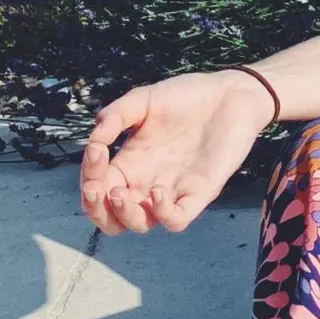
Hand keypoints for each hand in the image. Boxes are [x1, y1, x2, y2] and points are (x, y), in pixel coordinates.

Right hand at [79, 70, 278, 233]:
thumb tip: (94, 140)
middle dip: (96, 210)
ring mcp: (173, 190)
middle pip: (112, 218)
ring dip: (125, 216)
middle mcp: (147, 181)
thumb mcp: (143, 100)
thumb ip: (115, 116)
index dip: (89, 178)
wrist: (230, 93)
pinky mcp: (200, 193)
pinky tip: (158, 191)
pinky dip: (163, 214)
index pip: (98, 187)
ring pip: (141, 225)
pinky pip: (177, 220)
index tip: (97, 151)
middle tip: (97, 189)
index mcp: (130, 163)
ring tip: (120, 193)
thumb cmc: (187, 96)